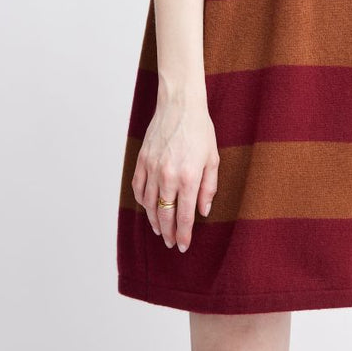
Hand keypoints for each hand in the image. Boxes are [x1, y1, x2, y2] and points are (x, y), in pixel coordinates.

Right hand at [131, 98, 219, 251]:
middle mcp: (168, 176)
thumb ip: (209, 188)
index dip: (182, 235)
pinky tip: (148, 207)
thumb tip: (203, 211)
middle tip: (169, 243)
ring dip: (154, 221)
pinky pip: (138, 189)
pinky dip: (142, 202)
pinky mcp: (142, 160)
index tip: (182, 246)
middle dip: (167, 233)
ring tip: (159, 230)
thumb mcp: (213, 158)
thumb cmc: (200, 129)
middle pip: (164, 215)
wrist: (180, 104)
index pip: (183, 216)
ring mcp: (152, 169)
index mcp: (189, 177)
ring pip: (149, 205)